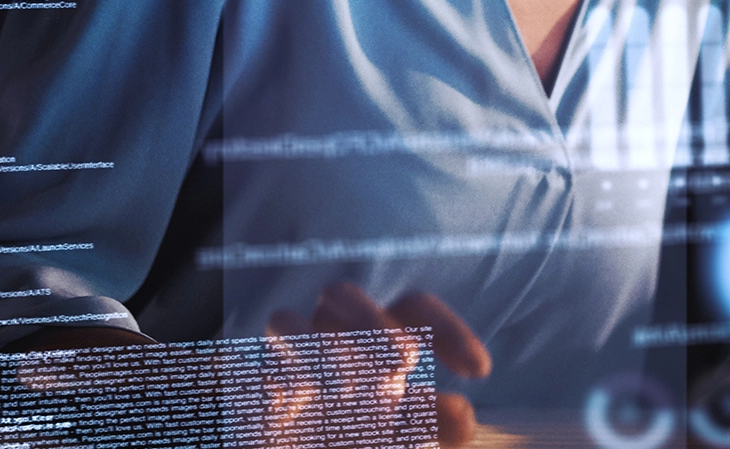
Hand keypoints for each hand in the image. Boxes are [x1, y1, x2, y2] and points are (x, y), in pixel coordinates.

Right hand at [263, 281, 492, 447]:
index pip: (412, 309)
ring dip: (323, 346)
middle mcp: (331, 334)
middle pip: (344, 294)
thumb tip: (466, 413)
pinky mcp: (249, 383)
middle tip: (401, 362)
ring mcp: (287, 355)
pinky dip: (276, 374)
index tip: (480, 371)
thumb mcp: (393, 435)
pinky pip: (254, 364)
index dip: (447, 329)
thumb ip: (426, 424)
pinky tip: (292, 397)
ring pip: (289, 320)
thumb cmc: (345, 436)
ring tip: (342, 388)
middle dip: (372, 323)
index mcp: (373, 340)